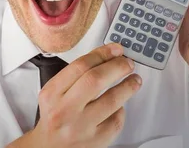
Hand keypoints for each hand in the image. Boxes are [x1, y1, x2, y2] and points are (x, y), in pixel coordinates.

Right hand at [7, 44, 141, 147]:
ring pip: (112, 101)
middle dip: (117, 67)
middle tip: (127, 63)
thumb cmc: (55, 117)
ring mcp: (81, 127)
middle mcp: (65, 110)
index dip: (102, 54)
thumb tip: (105, 58)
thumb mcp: (53, 93)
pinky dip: (121, 110)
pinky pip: (116, 120)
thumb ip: (73, 77)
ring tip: (134, 80)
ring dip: (128, 86)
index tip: (115, 50)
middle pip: (96, 80)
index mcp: (53, 94)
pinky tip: (120, 105)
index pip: (80, 66)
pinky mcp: (96, 141)